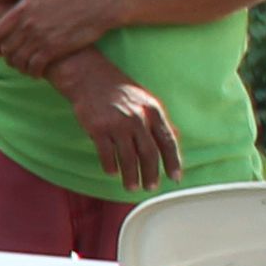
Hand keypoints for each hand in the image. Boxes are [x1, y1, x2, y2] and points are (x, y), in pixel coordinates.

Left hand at [0, 0, 121, 75]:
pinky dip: (33, 72)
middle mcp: (27, 24)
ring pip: (19, 60)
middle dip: (8, 58)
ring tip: (25, 68)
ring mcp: (40, 37)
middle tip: (13, 62)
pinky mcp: (54, 48)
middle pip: (8, 48)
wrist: (99, 3)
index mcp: (21, 9)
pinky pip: (35, 66)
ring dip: (19, 67)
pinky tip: (37, 73)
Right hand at [58, 65, 184, 192]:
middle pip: (149, 153)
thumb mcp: (145, 101)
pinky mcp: (98, 128)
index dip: (173, 161)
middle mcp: (137, 118)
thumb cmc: (119, 91)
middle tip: (151, 187)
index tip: (175, 177)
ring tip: (132, 187)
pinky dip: (110, 165)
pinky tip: (113, 173)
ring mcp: (117, 123)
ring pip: (128, 157)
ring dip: (131, 175)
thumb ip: (157, 120)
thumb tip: (173, 138)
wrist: (90, 78)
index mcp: (153, 111)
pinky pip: (106, 153)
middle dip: (151, 173)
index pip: (167, 141)